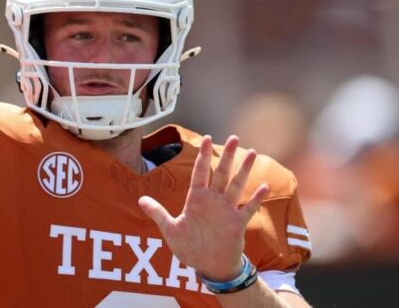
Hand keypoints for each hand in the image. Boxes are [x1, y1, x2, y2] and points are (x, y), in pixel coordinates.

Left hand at [138, 135, 268, 280]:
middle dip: (226, 155)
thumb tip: (140, 199)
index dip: (202, 156)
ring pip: (236, 185)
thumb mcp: (170, 230)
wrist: (208, 266)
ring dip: (244, 170)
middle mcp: (213, 201)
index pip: (200, 172)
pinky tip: (263, 186)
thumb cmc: (190, 248)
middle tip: (233, 137)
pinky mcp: (237, 224)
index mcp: (196, 199)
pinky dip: (256, 198)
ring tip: (252, 152)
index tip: (205, 138)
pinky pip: (248, 209)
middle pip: (220, 173)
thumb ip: (158, 214)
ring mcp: (227, 211)